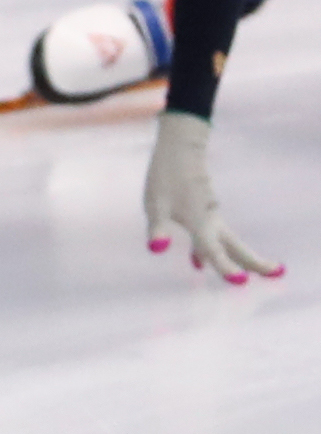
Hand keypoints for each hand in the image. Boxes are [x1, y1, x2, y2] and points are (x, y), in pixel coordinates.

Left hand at [144, 110, 281, 283]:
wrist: (179, 150)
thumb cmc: (165, 177)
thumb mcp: (155, 205)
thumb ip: (157, 229)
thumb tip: (156, 250)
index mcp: (200, 221)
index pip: (214, 250)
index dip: (225, 268)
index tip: (242, 283)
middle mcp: (210, 220)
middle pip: (236, 246)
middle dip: (255, 262)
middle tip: (277, 275)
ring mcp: (210, 216)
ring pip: (228, 242)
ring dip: (238, 258)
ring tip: (246, 276)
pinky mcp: (204, 212)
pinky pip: (212, 237)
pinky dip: (213, 251)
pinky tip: (197, 262)